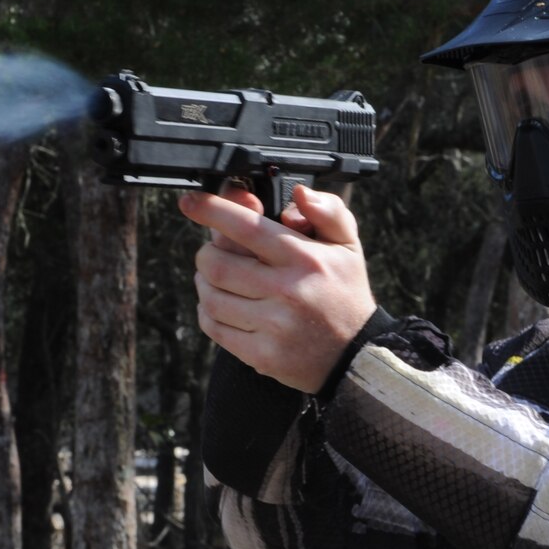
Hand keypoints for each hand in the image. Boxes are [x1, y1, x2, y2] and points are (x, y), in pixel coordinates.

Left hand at [180, 183, 377, 392]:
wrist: (357, 355)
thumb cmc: (345, 293)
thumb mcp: (348, 246)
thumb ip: (328, 211)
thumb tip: (300, 193)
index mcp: (305, 259)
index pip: (247, 227)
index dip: (212, 211)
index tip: (191, 203)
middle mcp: (288, 291)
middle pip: (216, 264)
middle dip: (206, 253)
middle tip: (214, 252)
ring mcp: (274, 326)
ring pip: (210, 297)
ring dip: (205, 283)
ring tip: (218, 279)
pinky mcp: (262, 354)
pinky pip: (215, 328)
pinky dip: (208, 313)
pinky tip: (222, 307)